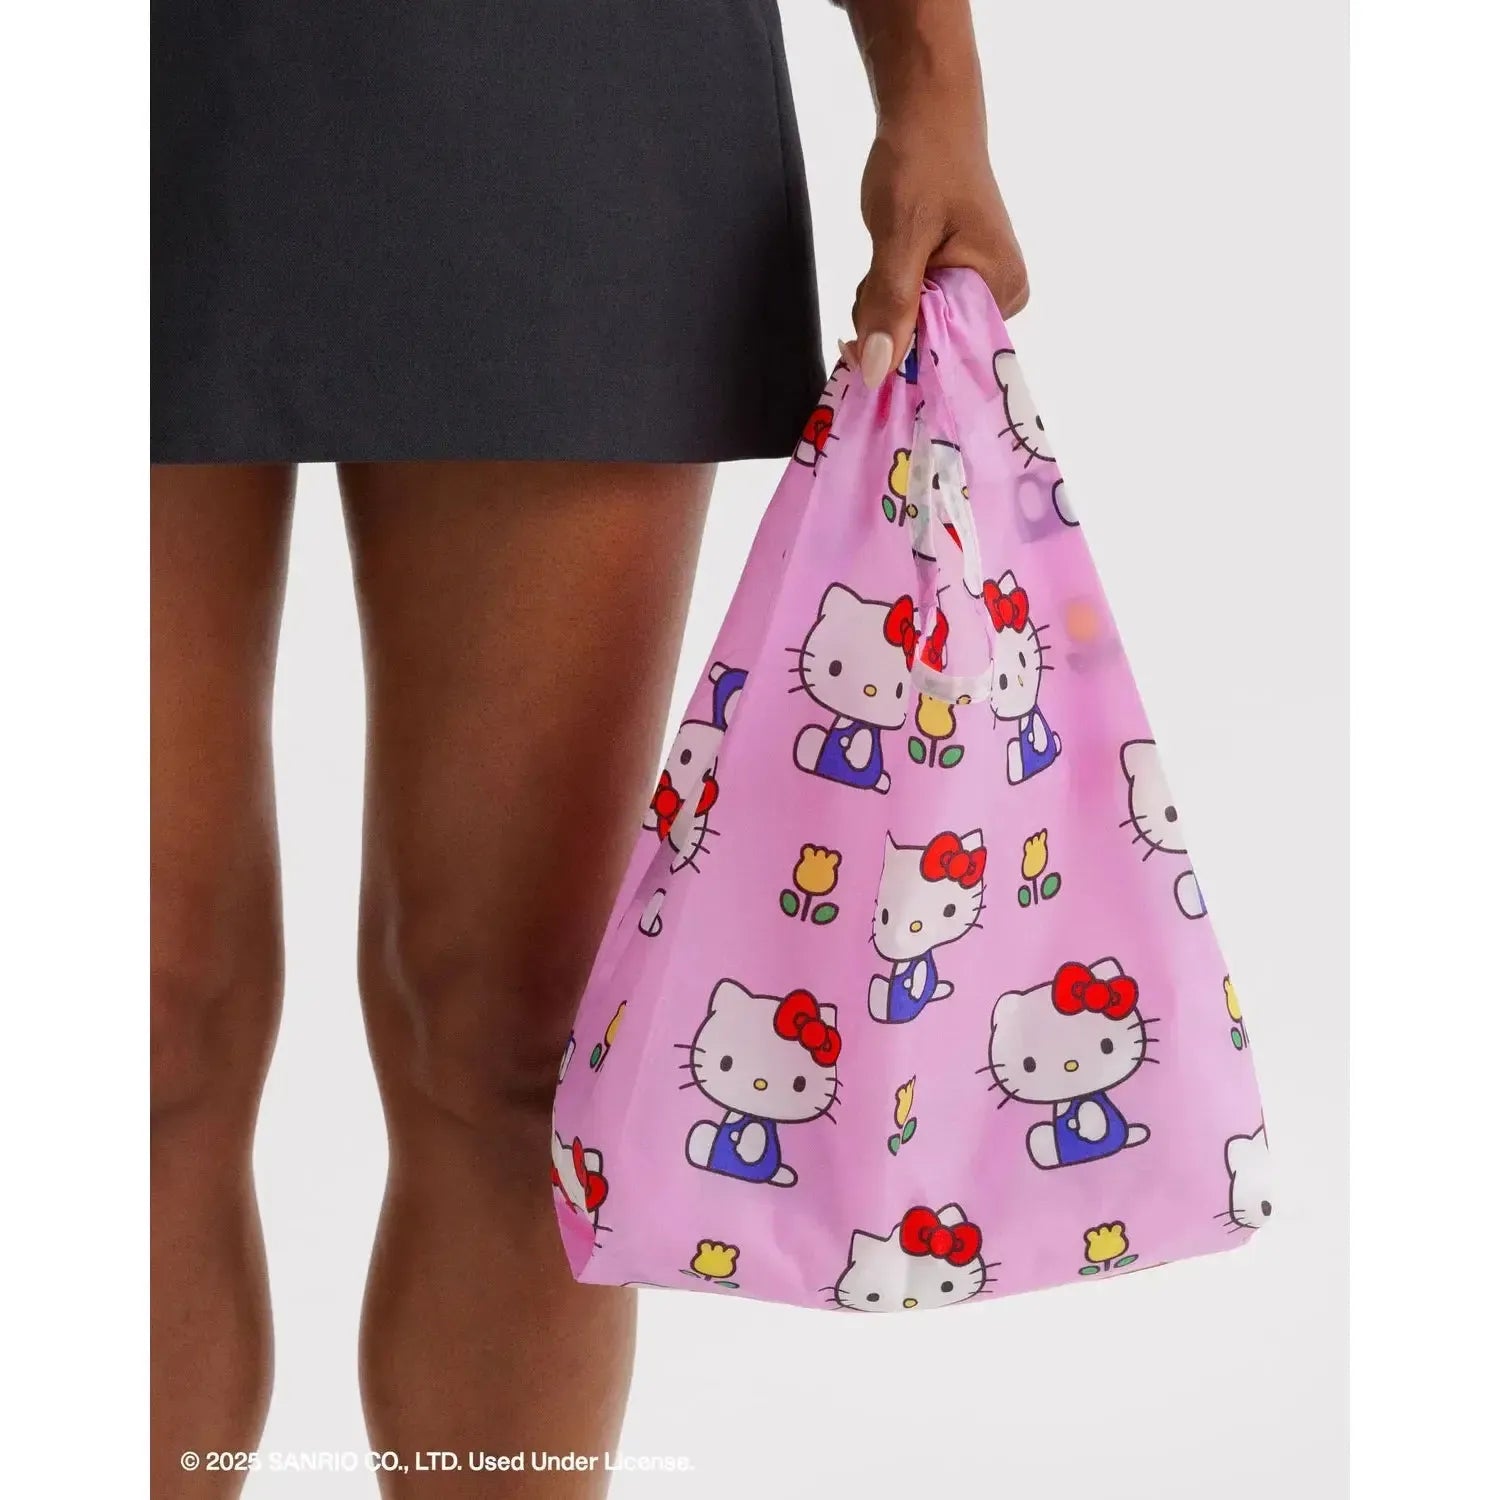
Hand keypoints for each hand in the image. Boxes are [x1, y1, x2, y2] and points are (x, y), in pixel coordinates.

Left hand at [840, 0, 1028, 388]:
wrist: (928, 111)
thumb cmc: (922, 161)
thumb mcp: (899, 236)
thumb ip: (890, 305)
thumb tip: (878, 371)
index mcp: (1002, 290)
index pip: (947, 355)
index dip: (900, 354)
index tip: (860, 342)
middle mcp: (1001, 296)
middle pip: (931, 345)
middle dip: (889, 324)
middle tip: (875, 276)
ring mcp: (981, 286)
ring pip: (918, 327)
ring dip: (885, 307)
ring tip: (886, 258)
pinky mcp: (961, 278)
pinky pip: (918, 308)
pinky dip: (891, 294)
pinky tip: (890, 262)